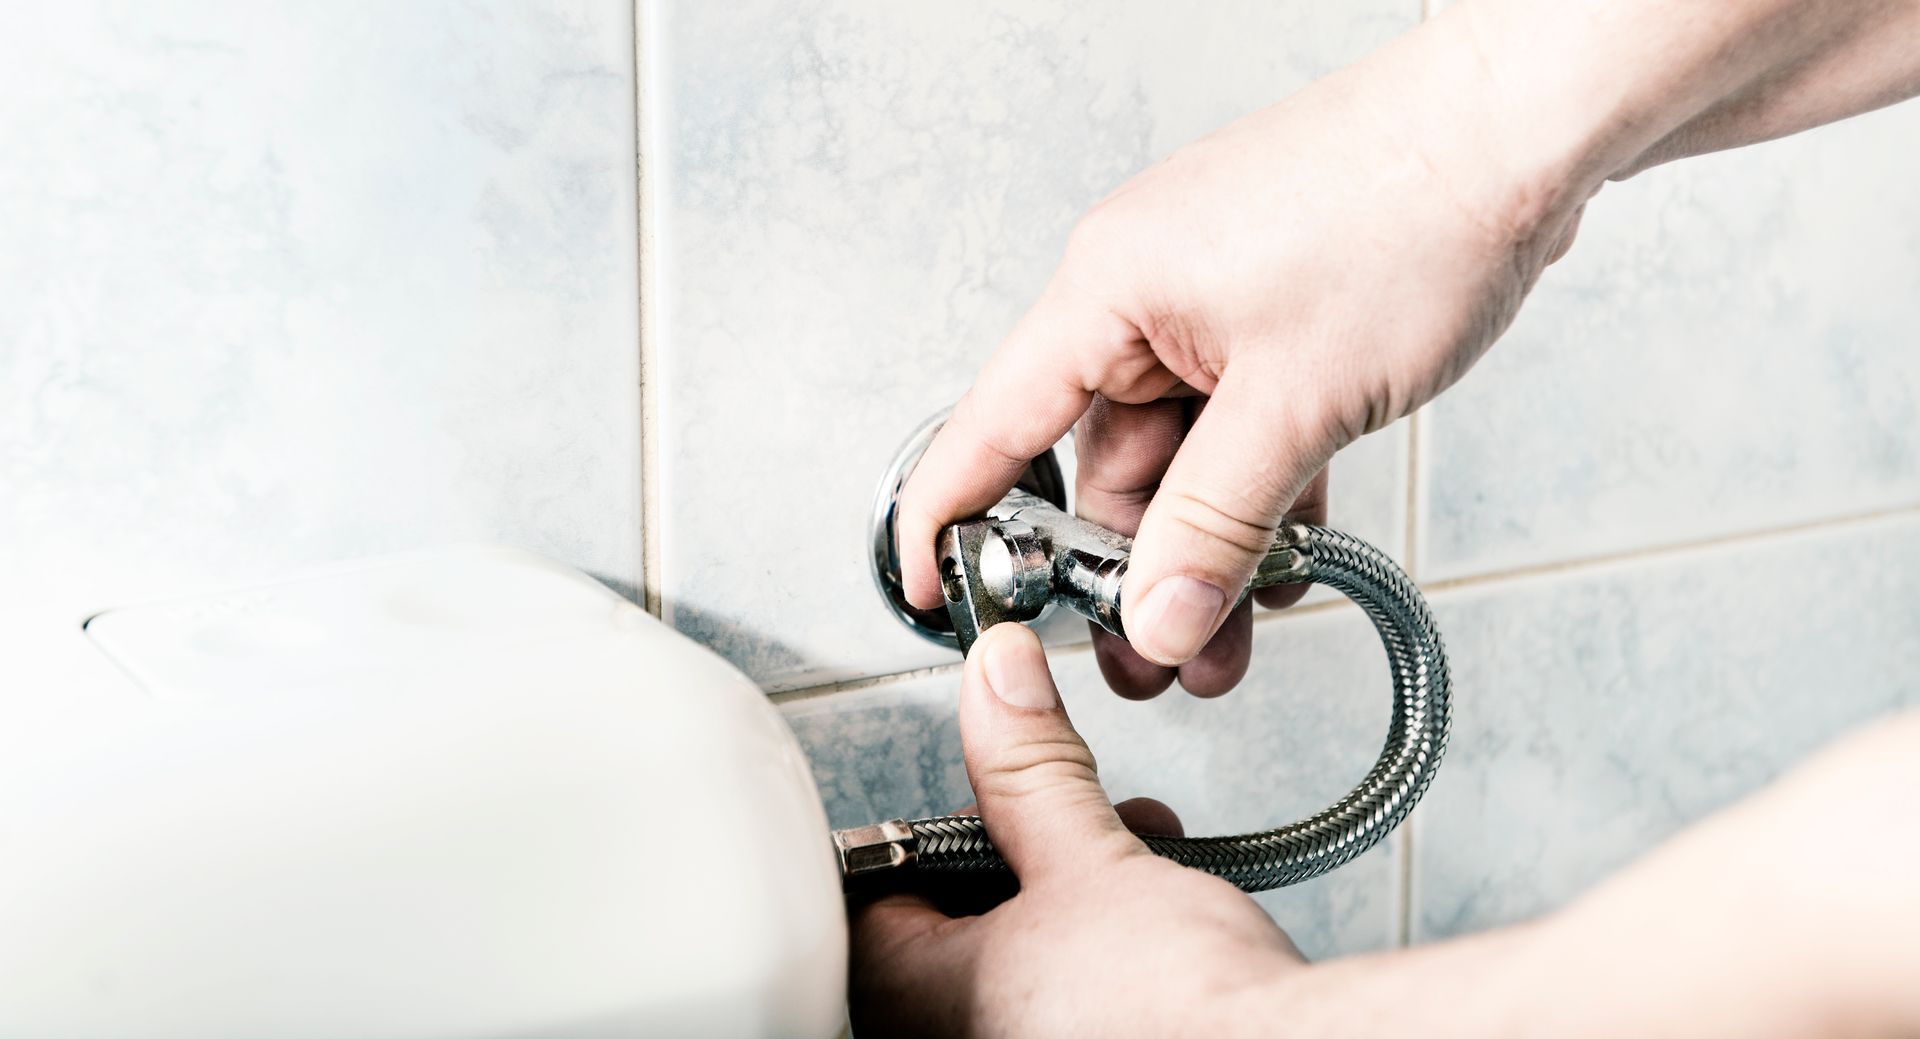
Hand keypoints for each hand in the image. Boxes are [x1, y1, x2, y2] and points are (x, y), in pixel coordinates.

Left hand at [848, 623, 1304, 1037]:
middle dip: (1014, 860)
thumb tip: (997, 683)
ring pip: (1010, 962)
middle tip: (1061, 824)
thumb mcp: (1090, 858)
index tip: (972, 803)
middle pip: (945, 930)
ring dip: (1065, 896)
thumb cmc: (1183, 1010)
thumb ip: (1030, 770)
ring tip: (1128, 857)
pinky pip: (1059, 998)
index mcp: (924, 1005)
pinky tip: (1156, 918)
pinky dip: (1095, 951)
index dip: (923, 836)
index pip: (872, 902)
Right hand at [895, 12, 1590, 691]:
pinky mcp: (1275, 319)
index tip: (934, 599)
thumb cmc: (1411, 207)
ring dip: (1205, 548)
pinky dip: (1258, 497)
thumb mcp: (1295, 400)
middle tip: (1154, 661)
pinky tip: (1284, 563)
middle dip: (1129, 572)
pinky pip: (1241, 431)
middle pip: (1100, 463)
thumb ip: (1216, 524)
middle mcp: (1143, 297)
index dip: (948, 523)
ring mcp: (1213, 308)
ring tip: (1230, 636)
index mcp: (1108, 292)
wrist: (1525, 128)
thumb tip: (1157, 618)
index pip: (990, 429)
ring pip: (1181, 459)